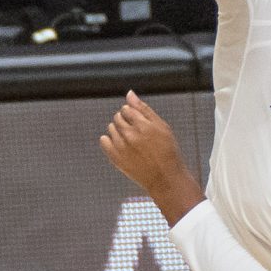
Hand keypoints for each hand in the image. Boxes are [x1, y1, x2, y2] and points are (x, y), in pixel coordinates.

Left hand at [99, 92, 202, 221]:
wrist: (165, 177)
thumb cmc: (167, 151)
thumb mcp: (161, 127)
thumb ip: (144, 109)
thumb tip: (130, 94)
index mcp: (143, 126)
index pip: (127, 109)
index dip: (132, 113)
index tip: (139, 122)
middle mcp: (130, 135)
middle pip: (117, 117)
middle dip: (125, 120)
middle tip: (136, 131)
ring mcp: (121, 148)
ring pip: (111, 128)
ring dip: (118, 130)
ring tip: (131, 140)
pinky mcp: (115, 158)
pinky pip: (104, 141)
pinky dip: (108, 140)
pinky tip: (120, 144)